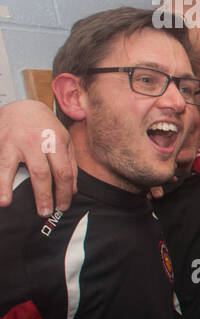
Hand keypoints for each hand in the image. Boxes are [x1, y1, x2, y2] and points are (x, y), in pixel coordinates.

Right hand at [0, 100, 74, 216]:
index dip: (64, 192)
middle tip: (45, 212)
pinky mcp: (0, 142)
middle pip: (42, 173)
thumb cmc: (45, 126)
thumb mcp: (64, 140)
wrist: (22, 105)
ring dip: (8, 187)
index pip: (63, 172)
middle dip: (45, 196)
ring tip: (8, 203)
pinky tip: (0, 195)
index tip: (63, 206)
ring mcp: (14, 142)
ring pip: (13, 167)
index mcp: (56, 141)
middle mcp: (35, 141)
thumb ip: (70, 164)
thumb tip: (72, 191)